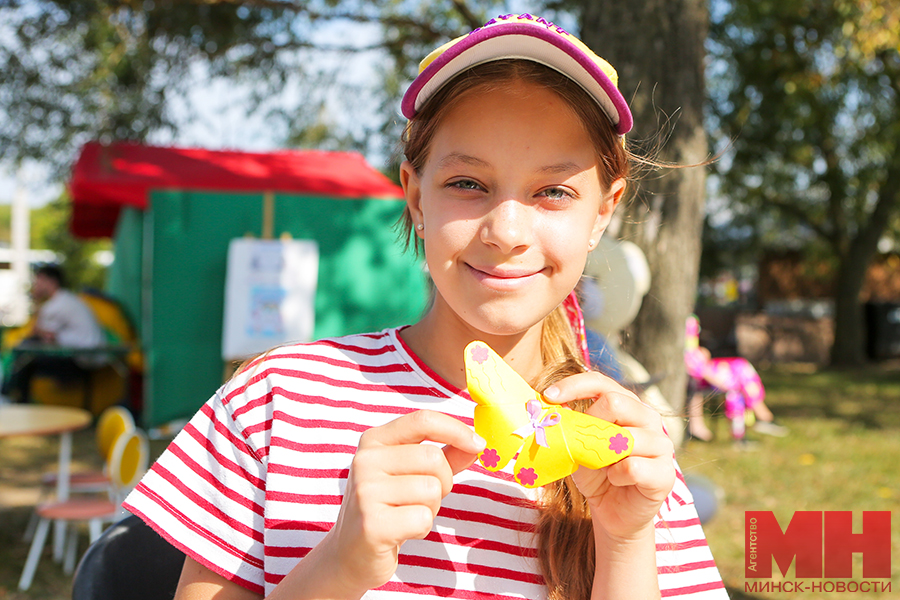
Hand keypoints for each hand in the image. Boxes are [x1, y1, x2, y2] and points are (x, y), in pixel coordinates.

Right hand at [324, 410, 484, 595]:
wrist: (350, 553)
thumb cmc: (389, 508)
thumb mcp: (411, 473)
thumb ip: (445, 455)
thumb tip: (476, 444)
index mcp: (375, 441)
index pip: (422, 420)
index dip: (456, 429)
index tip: (478, 444)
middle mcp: (365, 460)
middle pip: (433, 458)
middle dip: (443, 482)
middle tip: (424, 499)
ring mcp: (365, 491)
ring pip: (431, 489)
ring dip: (431, 508)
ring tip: (407, 514)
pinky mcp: (372, 524)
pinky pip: (422, 518)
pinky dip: (421, 528)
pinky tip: (401, 532)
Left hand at [543, 373, 674, 540]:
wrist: (613, 512)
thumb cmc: (596, 474)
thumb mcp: (577, 446)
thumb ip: (571, 426)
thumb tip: (551, 406)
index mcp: (627, 404)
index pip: (600, 382)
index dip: (573, 386)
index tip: (548, 397)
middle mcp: (648, 418)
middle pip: (615, 402)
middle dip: (589, 422)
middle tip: (578, 443)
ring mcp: (661, 444)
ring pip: (625, 436)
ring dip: (601, 455)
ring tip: (602, 467)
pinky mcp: (665, 472)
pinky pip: (632, 466)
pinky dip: (616, 476)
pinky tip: (617, 481)